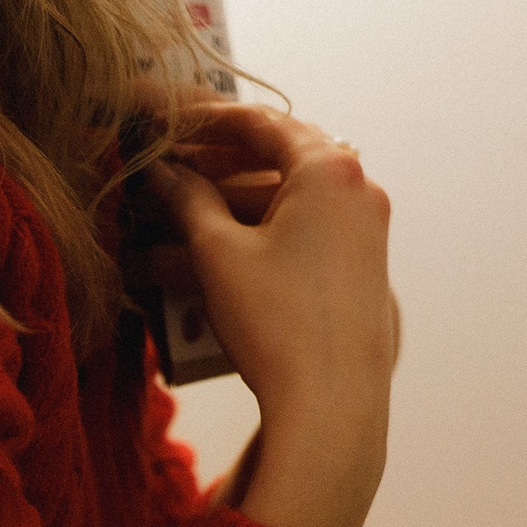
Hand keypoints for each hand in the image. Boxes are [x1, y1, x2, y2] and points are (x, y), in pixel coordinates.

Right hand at [145, 102, 396, 526]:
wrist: (331, 405)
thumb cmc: (277, 322)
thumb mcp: (217, 252)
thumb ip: (187, 199)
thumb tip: (162, 172)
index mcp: (330, 168)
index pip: (259, 121)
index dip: (203, 120)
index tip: (164, 124)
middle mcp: (358, 190)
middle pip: (274, 159)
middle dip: (212, 165)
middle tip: (164, 170)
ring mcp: (365, 232)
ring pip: (282, 204)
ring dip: (225, 210)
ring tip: (166, 224)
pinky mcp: (359, 271)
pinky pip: (300, 237)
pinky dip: (254, 239)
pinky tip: (205, 258)